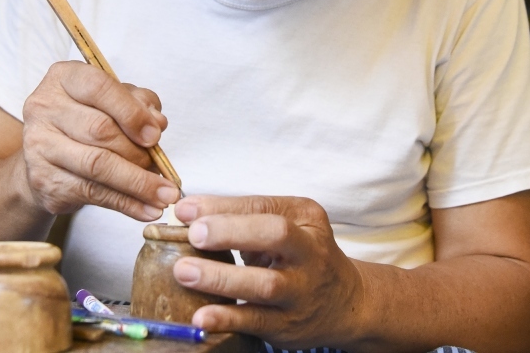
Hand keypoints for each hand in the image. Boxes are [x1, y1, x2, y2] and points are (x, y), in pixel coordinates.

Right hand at [19, 61, 180, 220]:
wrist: (48, 156)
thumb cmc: (88, 119)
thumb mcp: (114, 100)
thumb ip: (138, 104)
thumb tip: (157, 123)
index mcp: (64, 78)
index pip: (99, 88)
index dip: (132, 112)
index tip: (157, 135)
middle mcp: (44, 107)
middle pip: (100, 130)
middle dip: (138, 152)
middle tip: (163, 167)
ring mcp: (39, 145)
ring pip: (97, 166)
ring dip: (138, 184)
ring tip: (164, 195)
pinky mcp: (43, 180)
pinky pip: (91, 193)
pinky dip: (125, 204)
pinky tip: (147, 209)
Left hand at [171, 196, 366, 348]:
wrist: (344, 302)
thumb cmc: (302, 257)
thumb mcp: (287, 227)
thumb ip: (245, 218)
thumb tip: (188, 213)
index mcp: (306, 218)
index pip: (263, 205)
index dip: (222, 206)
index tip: (185, 210)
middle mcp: (310, 252)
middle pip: (274, 235)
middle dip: (231, 232)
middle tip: (194, 235)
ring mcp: (302, 291)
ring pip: (264, 284)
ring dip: (221, 278)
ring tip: (185, 272)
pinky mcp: (288, 324)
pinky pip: (256, 321)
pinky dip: (227, 318)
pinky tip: (202, 316)